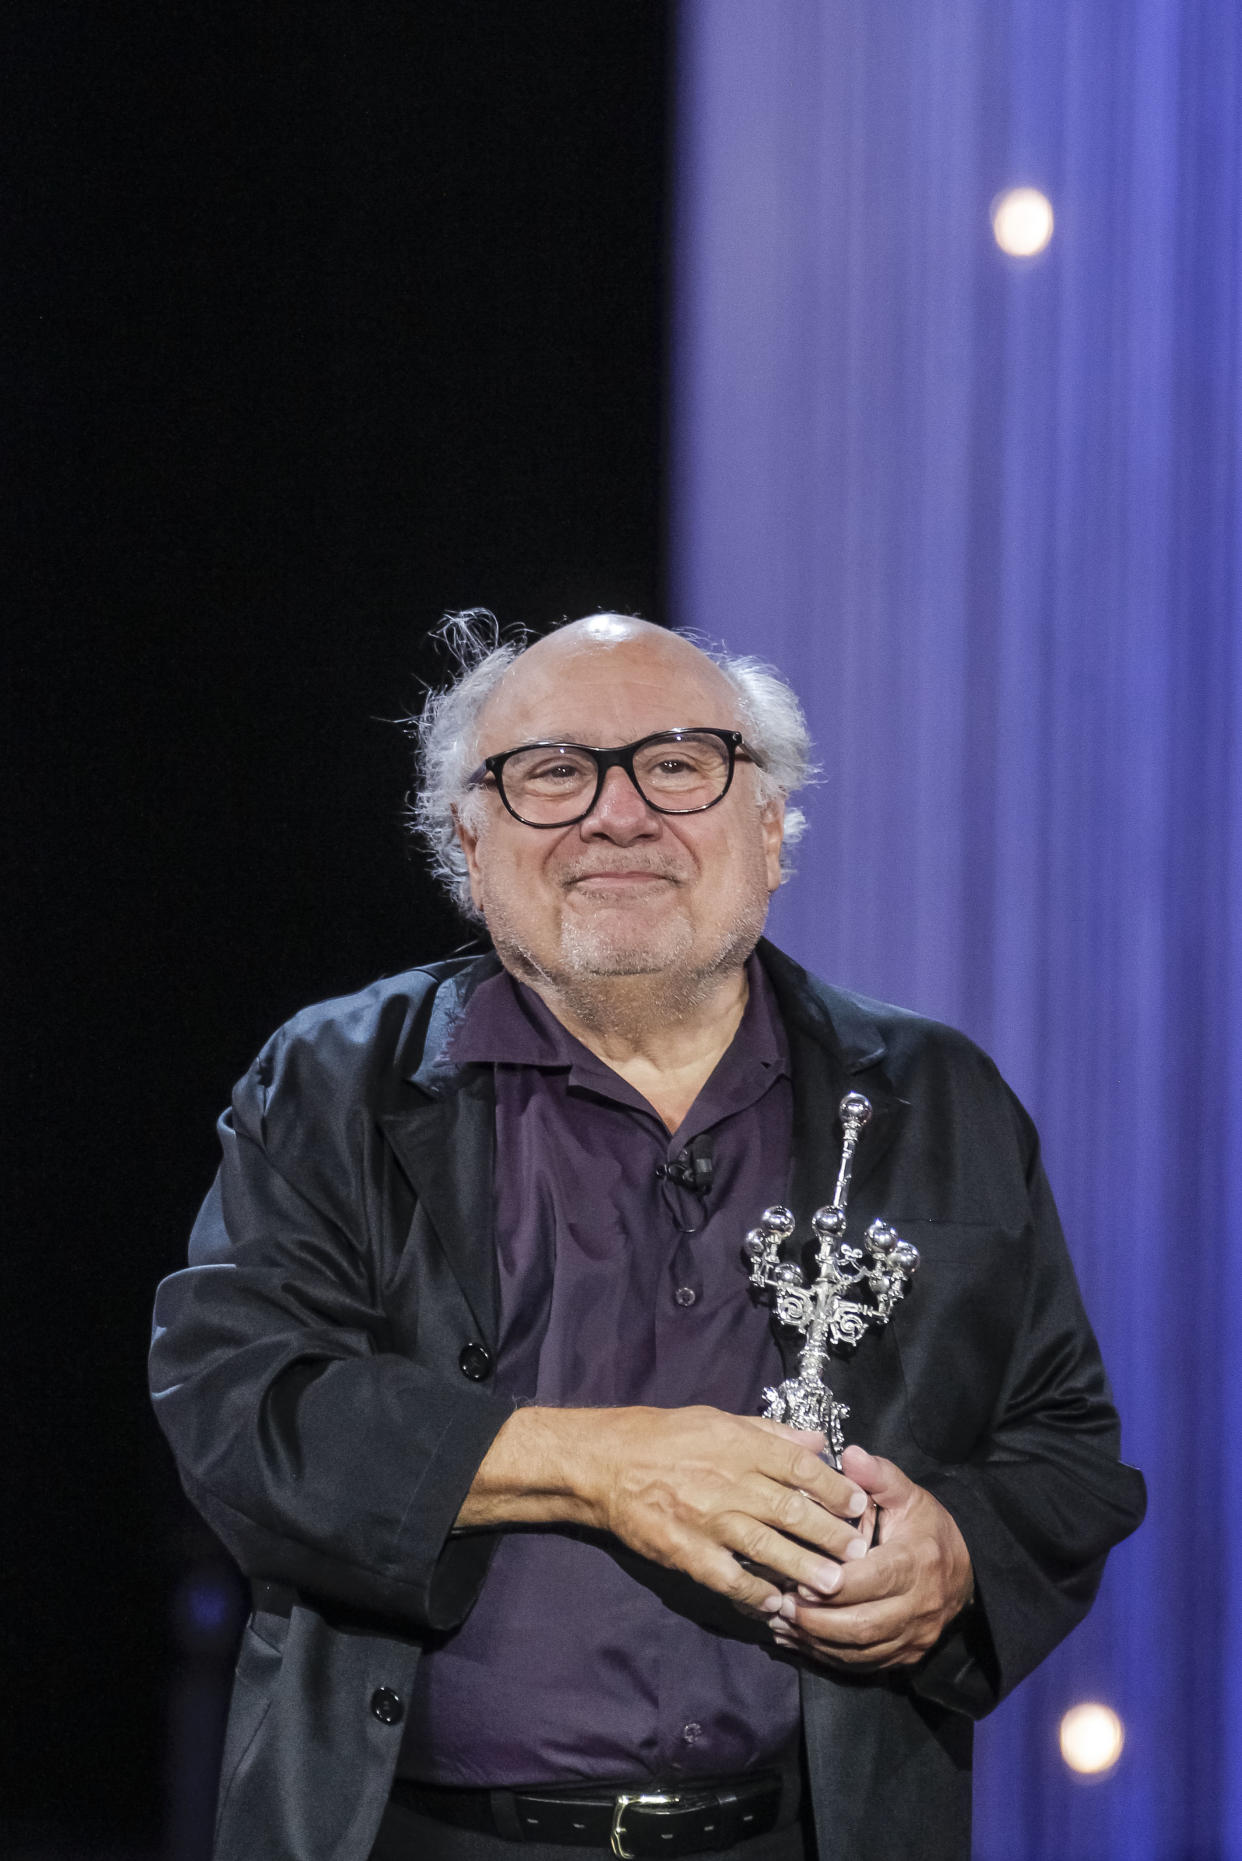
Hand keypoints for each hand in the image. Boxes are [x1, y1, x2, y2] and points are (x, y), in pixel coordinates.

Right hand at [458, 1403, 871, 1616]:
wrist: (605, 1464)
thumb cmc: (663, 1436)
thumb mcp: (718, 1419)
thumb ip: (769, 1433)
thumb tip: (815, 1441)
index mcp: (739, 1445)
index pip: (800, 1468)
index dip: (835, 1488)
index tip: (860, 1505)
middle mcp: (729, 1481)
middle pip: (792, 1511)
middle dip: (830, 1534)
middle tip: (858, 1552)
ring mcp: (708, 1520)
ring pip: (768, 1547)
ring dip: (804, 1568)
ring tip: (833, 1585)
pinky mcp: (687, 1552)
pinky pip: (730, 1578)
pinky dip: (757, 1592)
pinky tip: (778, 1604)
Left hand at [770, 1444, 973, 1668]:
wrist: (966, 1569)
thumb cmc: (926, 1527)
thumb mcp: (907, 1494)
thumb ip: (878, 1475)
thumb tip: (850, 1454)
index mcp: (917, 1562)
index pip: (872, 1580)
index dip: (833, 1584)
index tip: (797, 1578)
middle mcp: (918, 1607)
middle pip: (862, 1625)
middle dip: (816, 1619)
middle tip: (778, 1604)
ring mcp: (913, 1638)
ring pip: (859, 1652)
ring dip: (815, 1641)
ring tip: (779, 1622)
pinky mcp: (905, 1657)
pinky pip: (862, 1666)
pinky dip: (826, 1657)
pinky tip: (796, 1640)